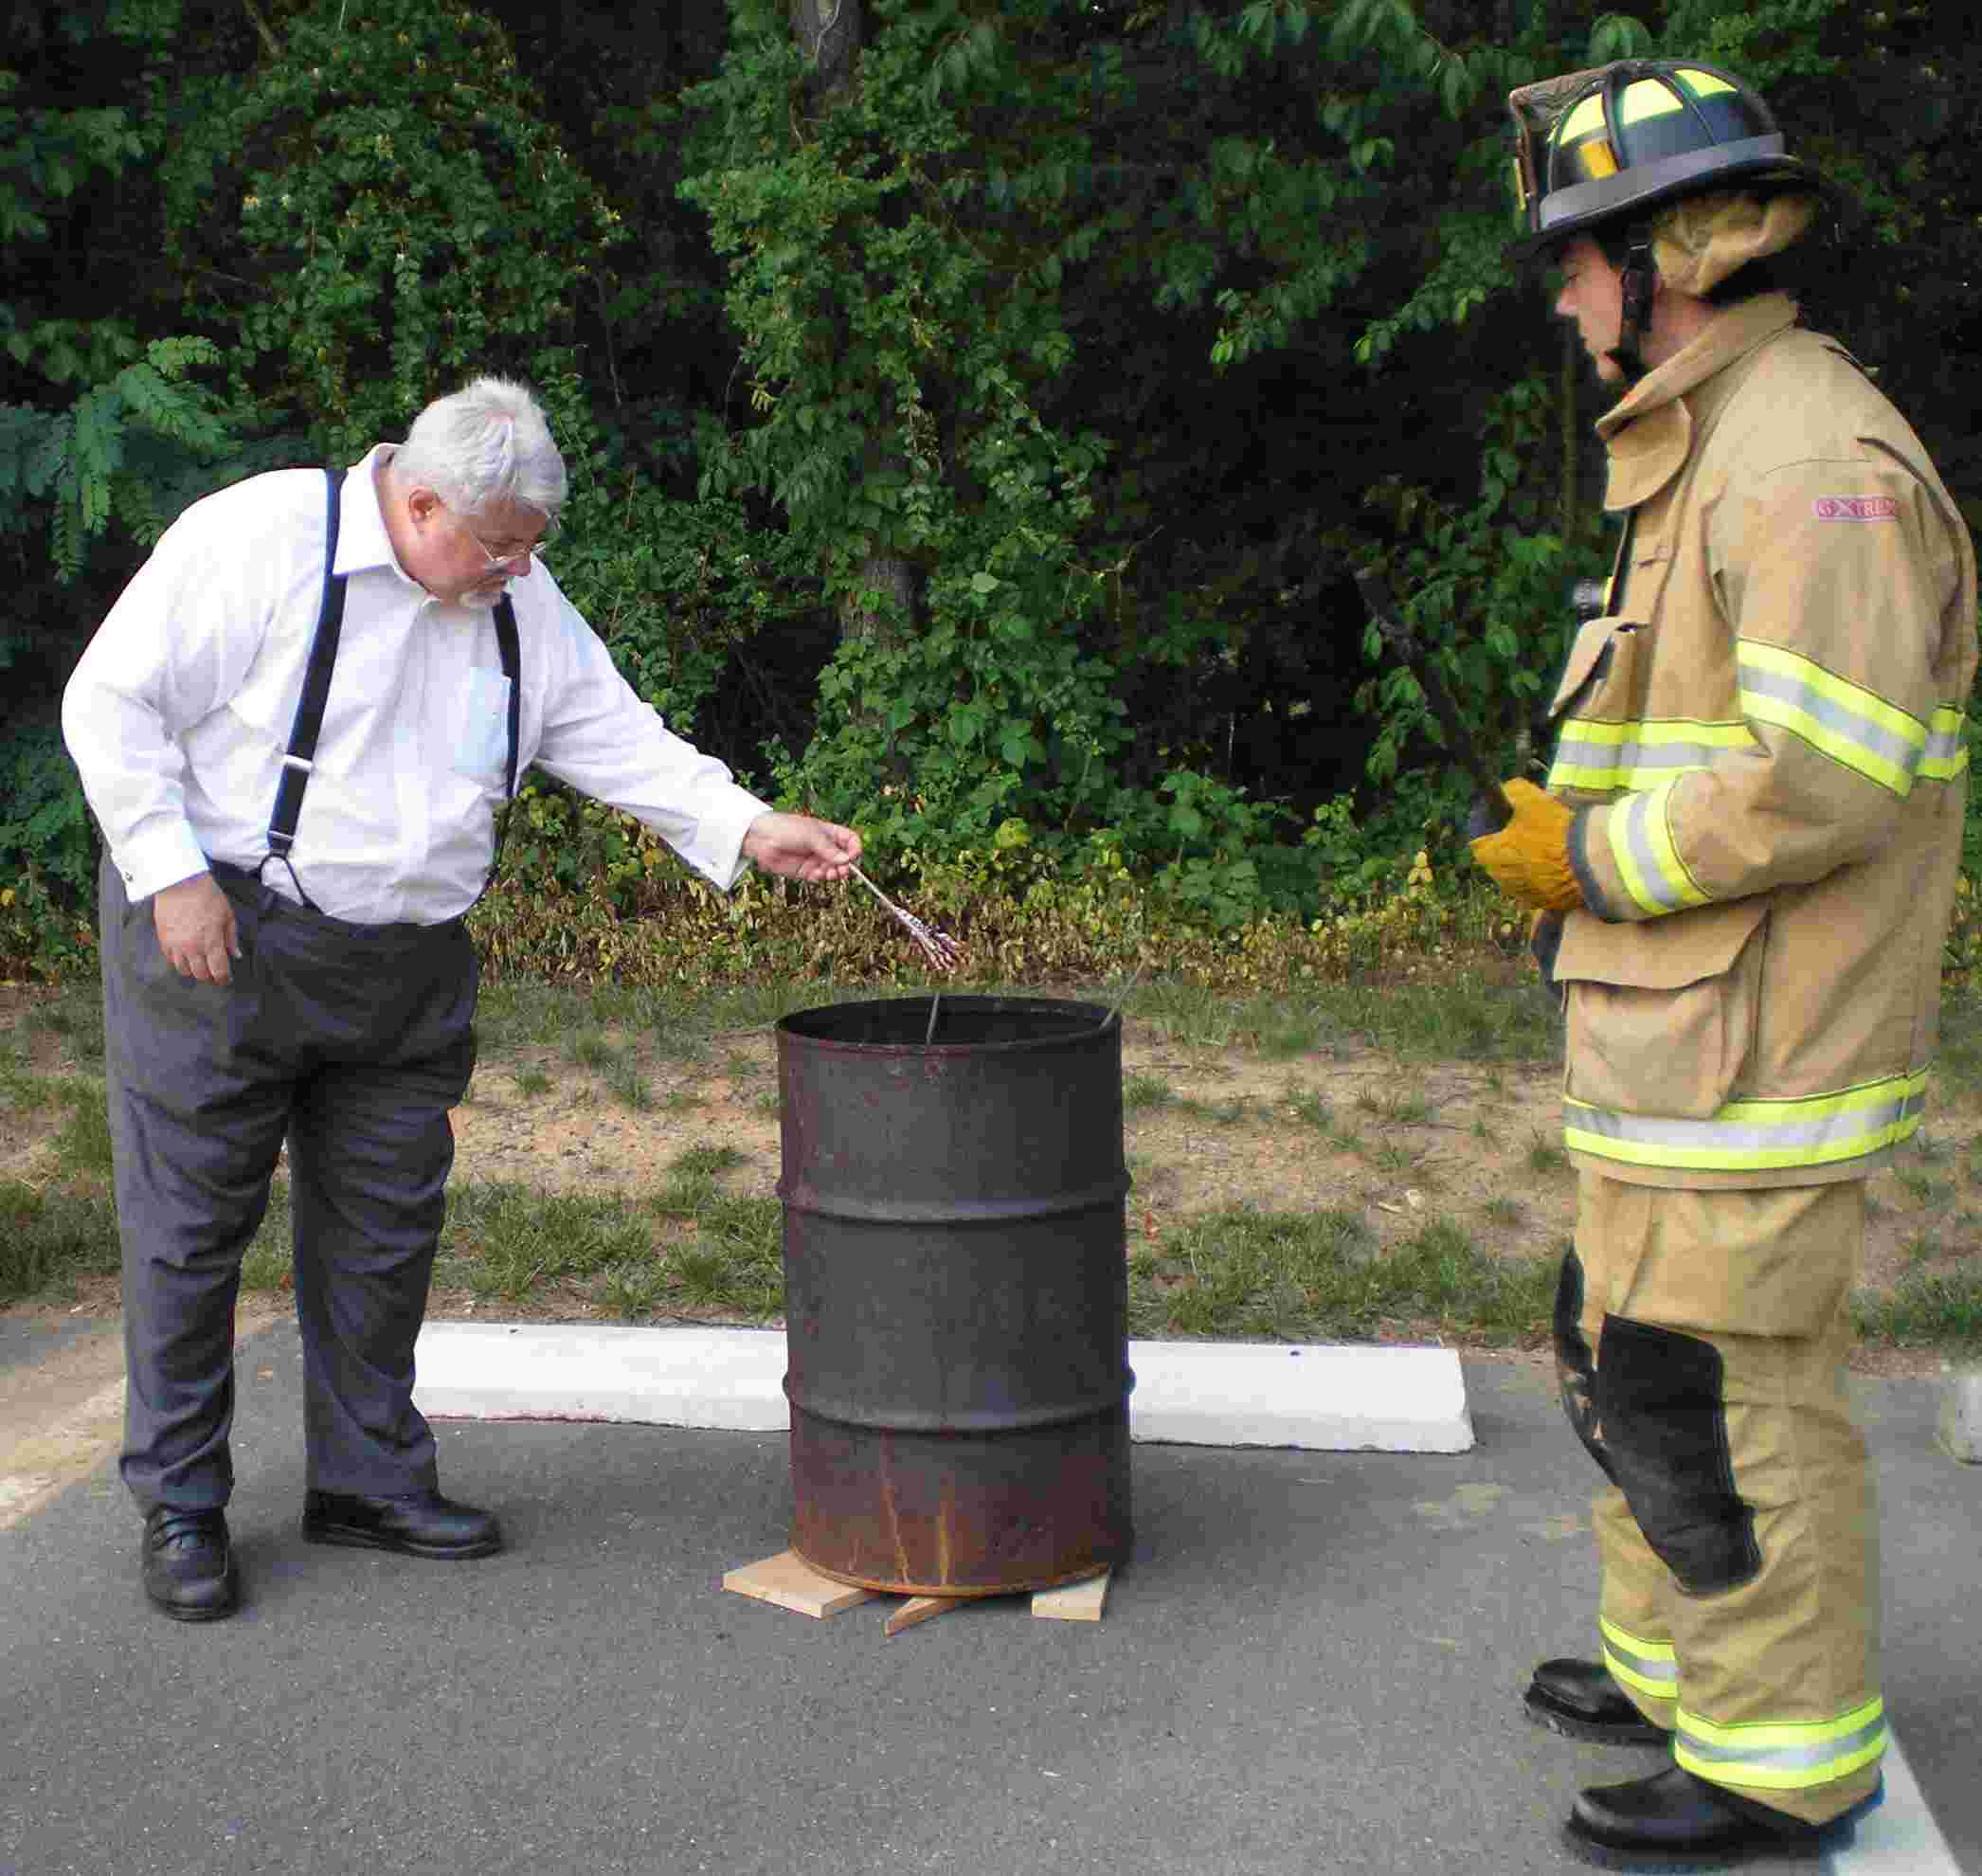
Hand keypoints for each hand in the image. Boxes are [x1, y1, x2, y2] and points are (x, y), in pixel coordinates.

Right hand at [153, 873, 240, 984]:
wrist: (180, 882)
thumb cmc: (207, 896)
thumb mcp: (227, 915)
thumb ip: (231, 938)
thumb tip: (236, 955)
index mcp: (211, 942)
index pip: (218, 971)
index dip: (223, 978)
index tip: (226, 979)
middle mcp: (192, 947)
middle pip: (200, 974)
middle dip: (209, 977)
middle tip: (214, 974)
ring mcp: (175, 945)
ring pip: (183, 970)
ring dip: (193, 971)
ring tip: (199, 965)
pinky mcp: (163, 939)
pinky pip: (170, 959)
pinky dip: (178, 961)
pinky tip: (185, 956)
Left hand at [741, 812, 862, 882]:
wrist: (761, 838)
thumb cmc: (786, 828)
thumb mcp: (811, 835)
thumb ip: (829, 849)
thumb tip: (846, 861)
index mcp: (829, 832)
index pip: (850, 841)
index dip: (854, 849)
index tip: (852, 856)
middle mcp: (824, 847)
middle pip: (844, 859)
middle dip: (845, 866)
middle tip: (842, 870)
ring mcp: (815, 859)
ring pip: (833, 870)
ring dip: (834, 873)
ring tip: (829, 874)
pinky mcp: (805, 871)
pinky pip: (819, 877)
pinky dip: (820, 878)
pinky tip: (817, 875)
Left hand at [1468, 778, 1582, 913]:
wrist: (1588, 859)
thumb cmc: (1555, 828)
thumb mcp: (1531, 799)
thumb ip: (1512, 792)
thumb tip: (1506, 790)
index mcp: (1491, 854)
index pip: (1477, 844)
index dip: (1489, 833)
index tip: (1501, 828)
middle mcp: (1501, 879)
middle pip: (1496, 863)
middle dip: (1506, 851)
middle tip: (1525, 839)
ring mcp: (1523, 894)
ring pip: (1516, 879)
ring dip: (1524, 868)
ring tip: (1544, 854)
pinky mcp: (1544, 905)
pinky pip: (1537, 891)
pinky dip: (1543, 882)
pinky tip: (1557, 869)